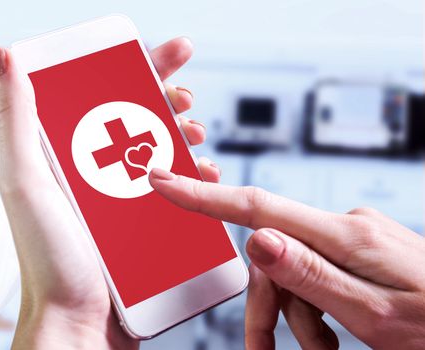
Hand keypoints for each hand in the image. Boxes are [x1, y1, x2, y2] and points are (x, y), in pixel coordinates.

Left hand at [0, 37, 217, 348]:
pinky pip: (173, 192)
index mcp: (56, 155)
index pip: (93, 93)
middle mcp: (86, 173)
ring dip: (181, 134)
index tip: (159, 54)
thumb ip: (16, 119)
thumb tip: (3, 56)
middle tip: (183, 95)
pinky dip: (192, 178)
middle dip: (164, 96)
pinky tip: (202, 176)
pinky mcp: (141, 227)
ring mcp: (115, 200)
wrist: (78, 327)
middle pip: (131, 116)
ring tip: (194, 133)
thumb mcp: (26, 182)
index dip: (129, 66)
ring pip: (157, 151)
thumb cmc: (46, 263)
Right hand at [149, 169, 424, 348]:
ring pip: (293, 272)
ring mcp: (355, 238)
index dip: (202, 195)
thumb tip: (256, 236)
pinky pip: (317, 276)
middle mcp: (348, 227)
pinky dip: (315, 310)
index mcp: (348, 236)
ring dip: (297, 318)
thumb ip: (310, 274)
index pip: (258, 207)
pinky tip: (336, 336)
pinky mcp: (360, 252)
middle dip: (265, 307)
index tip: (161, 179)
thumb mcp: (372, 315)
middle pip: (272, 256)